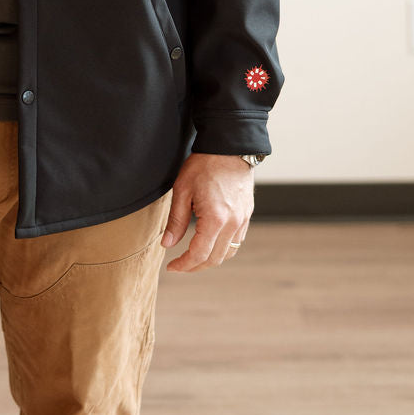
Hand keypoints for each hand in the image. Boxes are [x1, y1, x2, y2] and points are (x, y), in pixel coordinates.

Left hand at [161, 152, 253, 272]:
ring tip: (194, 257)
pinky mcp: (247, 214)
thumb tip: (167, 244)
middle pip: (215, 259)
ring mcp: (242, 220)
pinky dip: (224, 248)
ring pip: (228, 253)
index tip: (172, 267)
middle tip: (180, 265)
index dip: (184, 265)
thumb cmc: (204, 165)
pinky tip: (211, 243)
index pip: (199, 255)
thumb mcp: (182, 190)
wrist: (230, 147)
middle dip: (195, 267)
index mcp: (215, 219)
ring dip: (210, 260)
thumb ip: (175, 220)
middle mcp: (232, 224)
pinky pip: (237, 241)